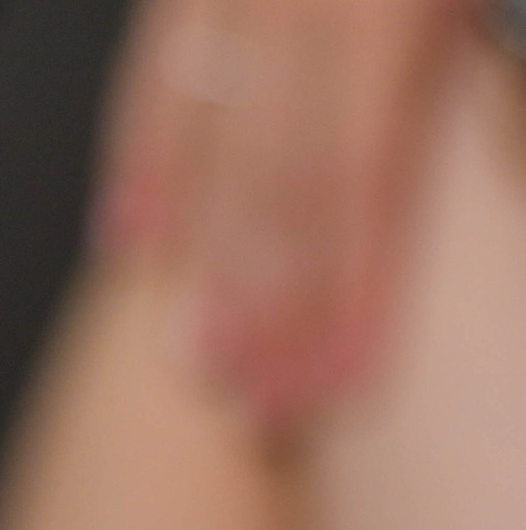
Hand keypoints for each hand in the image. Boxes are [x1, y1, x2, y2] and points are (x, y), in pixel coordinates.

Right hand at [96, 0, 467, 428]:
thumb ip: (448, 76)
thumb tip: (474, 182)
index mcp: (393, 14)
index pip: (368, 181)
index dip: (359, 296)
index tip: (346, 387)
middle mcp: (306, 5)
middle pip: (281, 190)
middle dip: (273, 314)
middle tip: (262, 411)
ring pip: (214, 150)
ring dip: (207, 271)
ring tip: (199, 366)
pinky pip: (153, 79)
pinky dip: (141, 167)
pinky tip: (134, 248)